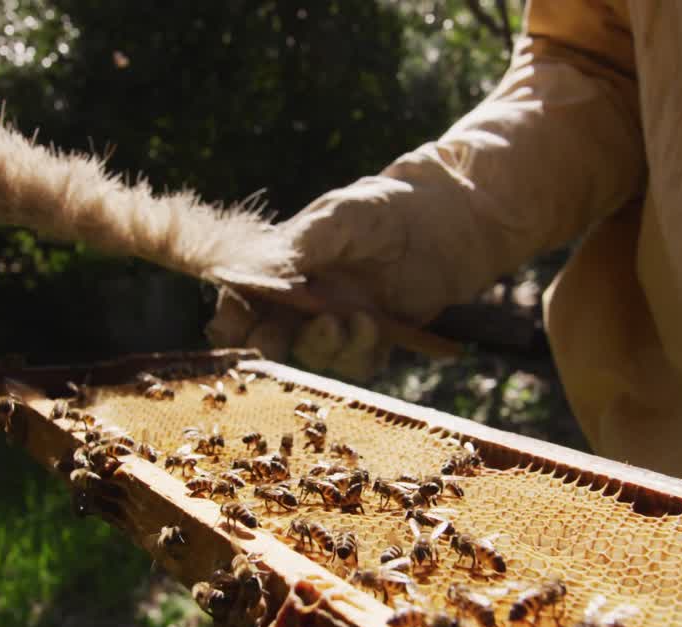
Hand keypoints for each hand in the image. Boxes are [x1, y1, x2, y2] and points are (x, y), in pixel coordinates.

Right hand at [206, 173, 461, 380]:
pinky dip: (360, 351)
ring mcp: (341, 320)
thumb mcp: (338, 218)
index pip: (245, 301)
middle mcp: (307, 300)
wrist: (449, 220)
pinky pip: (357, 363)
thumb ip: (297, 247)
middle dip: (268, 346)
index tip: (232, 331)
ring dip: (323, 344)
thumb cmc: (385, 207)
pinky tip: (374, 326)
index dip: (233, 320)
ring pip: (314, 353)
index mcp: (286, 268)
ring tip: (344, 321)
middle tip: (273, 346)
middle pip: (272, 337)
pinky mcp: (375, 338)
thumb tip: (250, 272)